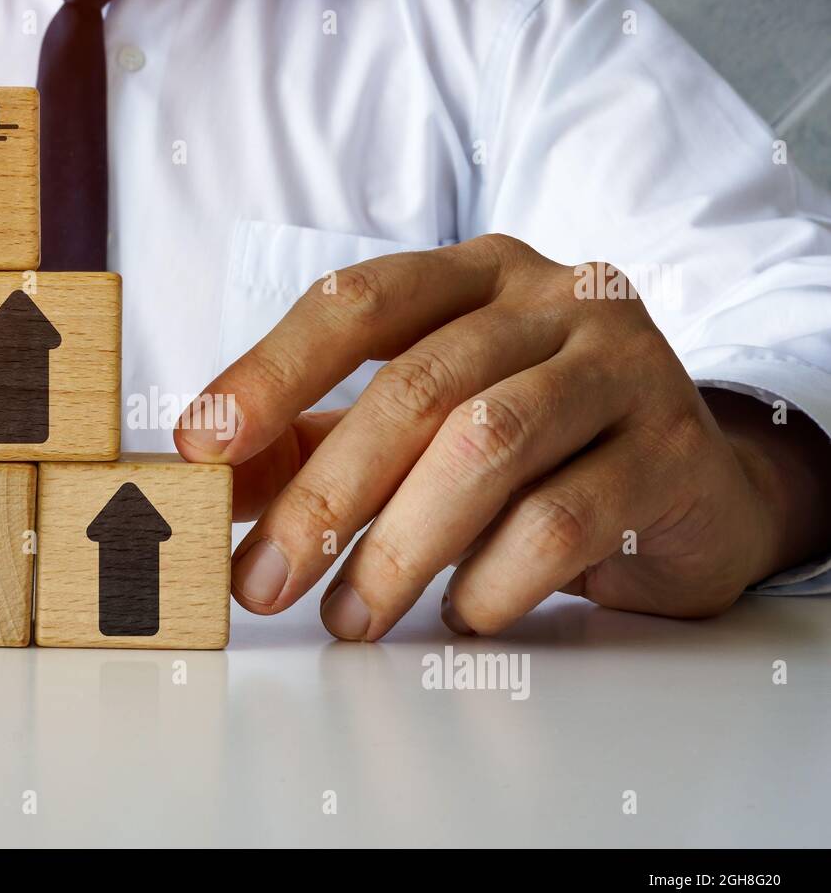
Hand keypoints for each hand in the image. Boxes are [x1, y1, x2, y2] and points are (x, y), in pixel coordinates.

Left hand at [174, 235, 830, 638]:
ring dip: (399, 547)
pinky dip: (492, 580)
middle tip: (264, 582)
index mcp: (476, 276)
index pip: (357, 302)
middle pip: (416, 386)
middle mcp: (553, 300)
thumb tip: (206, 481)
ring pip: (487, 445)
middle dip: (325, 495)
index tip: (200, 449)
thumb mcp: (420, 427)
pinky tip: (464, 613)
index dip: (270, 372)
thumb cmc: (534, 448)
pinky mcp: (674, 452)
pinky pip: (563, 521)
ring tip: (351, 616)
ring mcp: (625, 367)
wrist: (693, 485)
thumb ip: (317, 442)